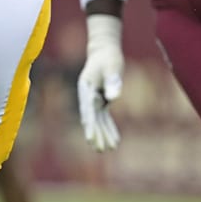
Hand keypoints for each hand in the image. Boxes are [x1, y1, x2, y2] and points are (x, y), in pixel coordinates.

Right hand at [78, 14, 123, 151]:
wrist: (104, 51)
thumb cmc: (108, 58)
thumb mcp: (112, 67)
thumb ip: (112, 81)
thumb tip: (113, 98)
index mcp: (85, 87)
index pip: (87, 108)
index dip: (89, 124)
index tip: (90, 137)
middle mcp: (87, 96)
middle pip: (91, 118)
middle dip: (96, 134)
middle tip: (99, 149)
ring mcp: (93, 99)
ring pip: (98, 120)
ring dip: (103, 134)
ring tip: (109, 150)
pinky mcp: (101, 101)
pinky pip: (105, 117)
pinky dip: (109, 128)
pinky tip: (115, 140)